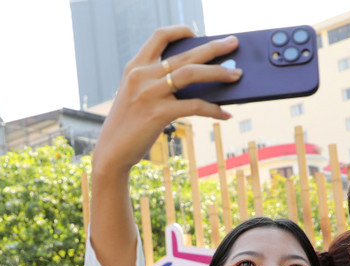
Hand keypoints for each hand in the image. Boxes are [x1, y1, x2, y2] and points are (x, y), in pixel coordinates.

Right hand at [91, 25, 240, 177]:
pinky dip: (213, 109)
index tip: (197, 32)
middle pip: (185, 54)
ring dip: (218, 73)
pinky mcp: (158, 113)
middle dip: (213, 47)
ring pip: (191, 74)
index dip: (180, 31)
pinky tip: (225, 114)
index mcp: (135, 67)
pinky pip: (194, 106)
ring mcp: (149, 93)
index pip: (159, 36)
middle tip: (234, 43)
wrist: (112, 151)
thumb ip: (159, 83)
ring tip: (237, 75)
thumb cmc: (132, 124)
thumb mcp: (139, 96)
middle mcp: (141, 75)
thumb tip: (201, 79)